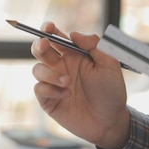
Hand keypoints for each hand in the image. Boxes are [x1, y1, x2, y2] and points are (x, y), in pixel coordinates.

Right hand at [31, 21, 130, 148]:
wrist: (110, 121)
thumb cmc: (111, 92)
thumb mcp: (109, 65)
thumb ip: (95, 45)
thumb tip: (73, 34)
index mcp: (74, 55)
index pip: (56, 37)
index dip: (48, 29)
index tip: (48, 28)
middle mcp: (61, 67)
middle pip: (40, 50)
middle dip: (39, 45)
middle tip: (45, 46)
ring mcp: (53, 84)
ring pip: (37, 69)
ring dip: (50, 73)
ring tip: (68, 82)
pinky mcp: (49, 101)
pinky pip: (39, 89)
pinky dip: (51, 89)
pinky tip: (67, 95)